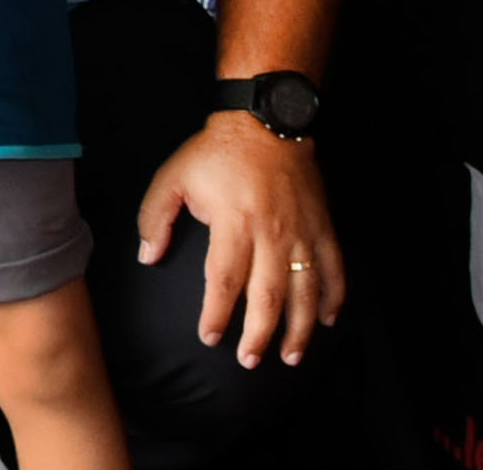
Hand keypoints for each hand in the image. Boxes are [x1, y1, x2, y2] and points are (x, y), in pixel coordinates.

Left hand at [138, 111, 345, 369]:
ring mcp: (302, 232)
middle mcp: (272, 233)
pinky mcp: (323, 227)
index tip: (210, 337)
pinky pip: (334, 270)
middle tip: (248, 361)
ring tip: (290, 357)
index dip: (218, 314)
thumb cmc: (216, 152)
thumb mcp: (173, 176)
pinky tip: (327, 322)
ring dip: (299, 329)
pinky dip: (335, 299)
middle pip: (268, 297)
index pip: (225, 280)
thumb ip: (155, 218)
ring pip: (305, 292)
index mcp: (233, 222)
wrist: (267, 122)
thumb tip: (147, 256)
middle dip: (259, 335)